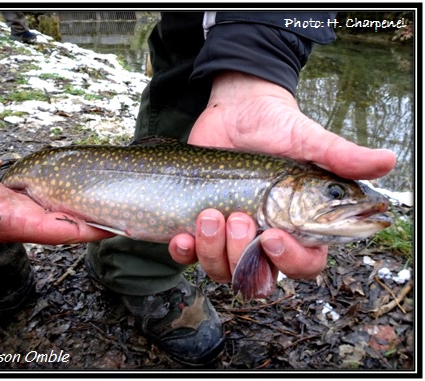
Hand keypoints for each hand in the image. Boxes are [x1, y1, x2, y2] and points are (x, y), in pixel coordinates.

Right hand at [0, 121, 110, 275]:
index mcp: (4, 220)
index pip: (57, 229)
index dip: (89, 229)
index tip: (120, 226)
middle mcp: (13, 215)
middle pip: (64, 221)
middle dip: (96, 219)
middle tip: (130, 212)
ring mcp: (13, 202)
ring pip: (57, 208)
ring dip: (84, 205)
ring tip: (115, 199)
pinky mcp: (10, 189)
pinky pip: (44, 193)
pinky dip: (65, 190)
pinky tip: (79, 187)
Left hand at [168, 71, 395, 288]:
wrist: (235, 112)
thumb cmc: (276, 125)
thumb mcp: (306, 138)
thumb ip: (340, 156)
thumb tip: (387, 162)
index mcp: (298, 225)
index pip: (303, 264)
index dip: (289, 260)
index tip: (271, 235)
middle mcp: (265, 237)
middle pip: (258, 277)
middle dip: (241, 254)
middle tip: (236, 216)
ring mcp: (230, 235)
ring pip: (223, 270)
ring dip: (212, 250)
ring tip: (209, 215)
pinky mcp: (201, 227)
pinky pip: (191, 257)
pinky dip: (185, 252)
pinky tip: (181, 234)